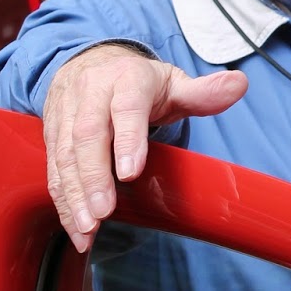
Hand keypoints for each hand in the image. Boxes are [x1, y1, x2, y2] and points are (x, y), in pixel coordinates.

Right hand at [43, 44, 247, 251]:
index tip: (130, 173)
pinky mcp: (51, 132)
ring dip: (74, 194)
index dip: (127, 139)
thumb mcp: (173, 82)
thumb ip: (203, 92)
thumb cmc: (137, 82)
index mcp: (126, 79)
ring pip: (65, 153)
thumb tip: (238, 84)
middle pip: (87, 134)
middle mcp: (91, 93)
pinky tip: (76, 226)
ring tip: (87, 228)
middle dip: (92, 177)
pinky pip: (53, 167)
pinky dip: (62, 199)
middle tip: (102, 212)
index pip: (126, 108)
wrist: (90, 62)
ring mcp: (67, 112)